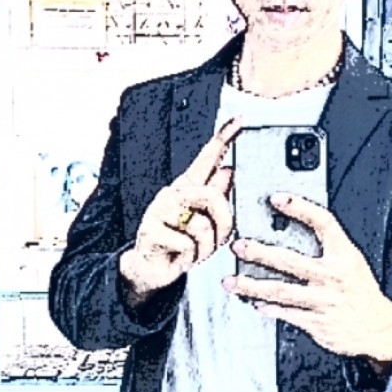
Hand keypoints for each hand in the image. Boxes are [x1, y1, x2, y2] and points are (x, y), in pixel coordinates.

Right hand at [119, 117, 241, 305]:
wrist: (150, 270)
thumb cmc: (180, 244)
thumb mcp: (205, 221)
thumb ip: (216, 197)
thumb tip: (228, 171)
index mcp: (188, 188)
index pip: (207, 158)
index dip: (224, 138)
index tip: (241, 120)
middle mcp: (172, 194)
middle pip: (211, 196)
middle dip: (223, 222)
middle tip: (219, 237)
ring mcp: (159, 211)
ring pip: (202, 225)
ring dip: (206, 246)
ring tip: (195, 250)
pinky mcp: (151, 232)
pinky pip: (188, 246)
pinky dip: (191, 258)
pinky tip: (180, 257)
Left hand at [225, 193, 391, 364]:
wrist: (378, 329)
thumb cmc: (358, 288)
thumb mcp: (350, 260)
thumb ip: (325, 246)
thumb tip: (286, 228)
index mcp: (344, 254)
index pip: (323, 223)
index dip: (300, 208)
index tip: (277, 198)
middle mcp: (333, 276)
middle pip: (291, 261)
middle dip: (260, 253)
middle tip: (238, 246)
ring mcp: (324, 301)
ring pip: (281, 291)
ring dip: (252, 286)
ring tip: (231, 281)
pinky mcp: (317, 323)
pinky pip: (286, 313)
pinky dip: (267, 307)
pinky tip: (254, 302)